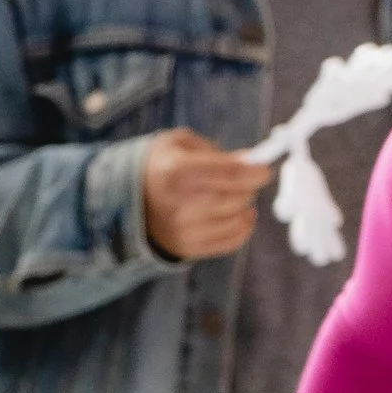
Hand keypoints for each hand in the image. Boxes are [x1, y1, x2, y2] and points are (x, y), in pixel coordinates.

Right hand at [142, 127, 264, 262]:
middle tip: (244, 180)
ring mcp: (183, 230)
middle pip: (236, 198)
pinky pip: (231, 242)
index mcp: (176, 171)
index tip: (264, 170)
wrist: (128, 200)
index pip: (229, 174)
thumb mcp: (180, 144)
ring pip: (237, 220)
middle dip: (248, 187)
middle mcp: (179, 204)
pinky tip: (239, 215)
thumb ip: (216, 151)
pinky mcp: (188, 248)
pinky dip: (243, 228)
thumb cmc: (161, 166)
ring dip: (244, 207)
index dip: (254, 172)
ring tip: (236, 197)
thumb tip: (249, 163)